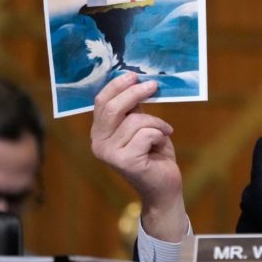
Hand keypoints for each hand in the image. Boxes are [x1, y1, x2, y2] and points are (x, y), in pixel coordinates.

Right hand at [91, 72, 186, 241]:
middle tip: (154, 85)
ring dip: (157, 123)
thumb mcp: (142, 126)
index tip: (134, 75)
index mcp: (99, 133)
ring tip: (164, 132)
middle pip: (113, 108)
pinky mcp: (125, 162)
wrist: (164, 187)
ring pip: (136, 120)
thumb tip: (136, 80)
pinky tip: (161, 146)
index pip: (101, 102)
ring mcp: (109, 154)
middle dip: (136, 93)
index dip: (117, 85)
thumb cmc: (154, 154)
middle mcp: (98, 144)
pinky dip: (160, 135)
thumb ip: (134, 109)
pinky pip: (147, 134)